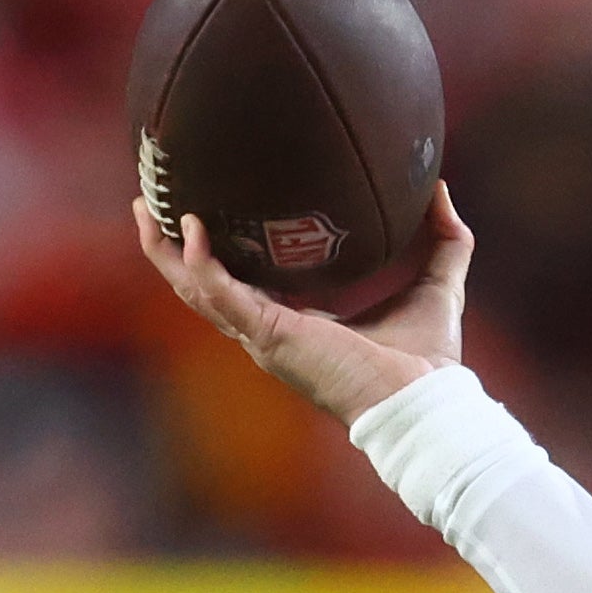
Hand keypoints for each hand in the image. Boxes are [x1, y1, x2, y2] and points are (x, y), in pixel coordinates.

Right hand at [131, 181, 471, 424]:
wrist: (426, 402)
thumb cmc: (430, 361)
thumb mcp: (436, 286)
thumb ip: (445, 240)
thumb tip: (443, 190)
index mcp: (298, 325)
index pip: (245, 287)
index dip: (220, 254)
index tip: (205, 212)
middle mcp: (271, 332)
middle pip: (202, 287)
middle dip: (171, 247)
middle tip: (151, 201)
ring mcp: (264, 337)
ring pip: (195, 290)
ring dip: (165, 250)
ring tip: (146, 205)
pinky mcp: (269, 336)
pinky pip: (219, 294)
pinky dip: (200, 262)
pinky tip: (190, 227)